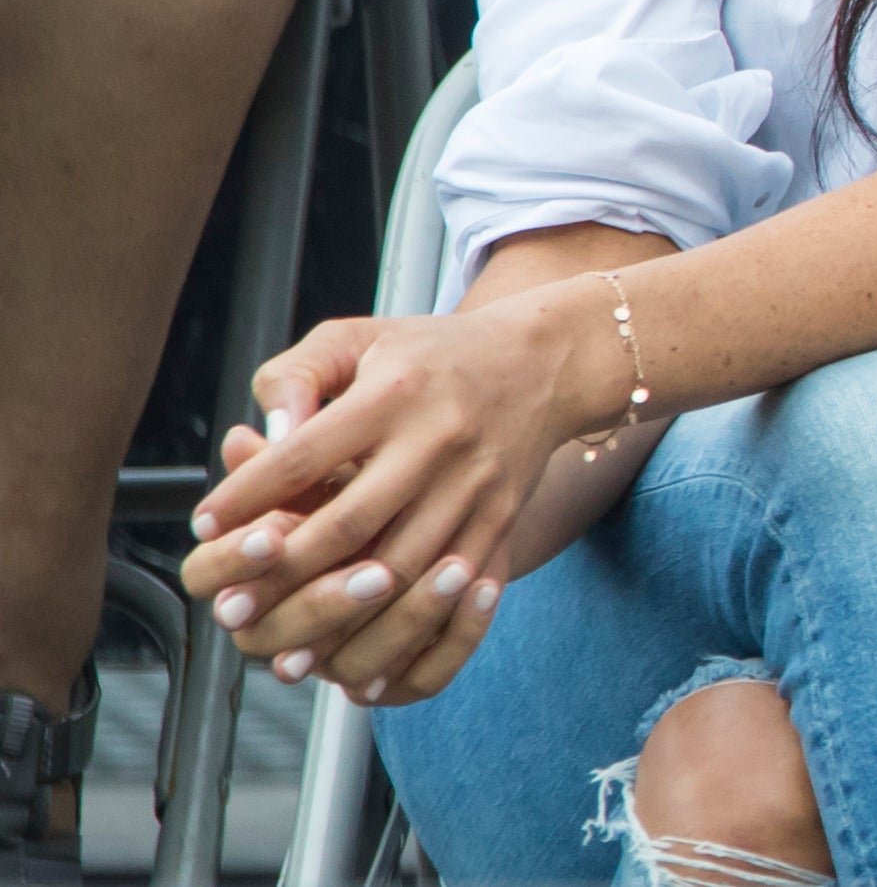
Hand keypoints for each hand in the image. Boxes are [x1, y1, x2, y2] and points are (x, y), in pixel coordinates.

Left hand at [180, 298, 591, 704]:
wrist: (546, 362)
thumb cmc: (433, 353)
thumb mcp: (359, 338)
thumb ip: (294, 376)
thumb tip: (254, 443)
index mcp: (395, 391)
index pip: (303, 456)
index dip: (244, 497)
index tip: (204, 524)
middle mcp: (438, 440)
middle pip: (349, 524)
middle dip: (281, 573)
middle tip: (229, 606)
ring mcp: (475, 486)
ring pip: (400, 572)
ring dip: (339, 619)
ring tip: (284, 651)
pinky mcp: (501, 521)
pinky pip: (451, 595)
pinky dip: (406, 636)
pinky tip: (363, 664)